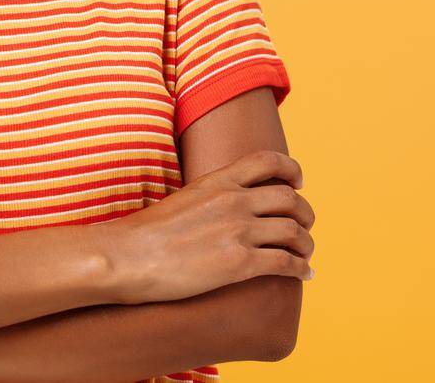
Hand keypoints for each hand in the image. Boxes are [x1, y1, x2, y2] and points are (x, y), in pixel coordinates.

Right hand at [108, 148, 315, 303]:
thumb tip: (224, 206)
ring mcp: (238, 231)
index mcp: (218, 180)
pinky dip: (301, 268)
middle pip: (290, 198)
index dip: (292, 170)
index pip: (268, 161)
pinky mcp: (239, 263)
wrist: (127, 256)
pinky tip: (303, 274)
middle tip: (304, 226)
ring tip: (306, 255)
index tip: (299, 183)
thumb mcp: (183, 198)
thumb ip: (210, 197)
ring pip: (294, 232)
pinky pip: (285, 262)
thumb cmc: (146, 233)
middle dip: (305, 213)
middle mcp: (234, 200)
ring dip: (307, 244)